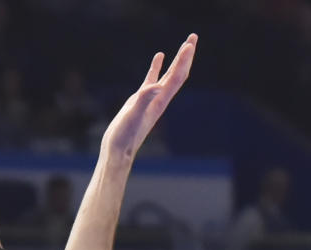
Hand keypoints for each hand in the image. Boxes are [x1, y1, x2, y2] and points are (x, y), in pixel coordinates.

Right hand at [99, 38, 197, 164]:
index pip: (176, 77)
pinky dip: (157, 66)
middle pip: (178, 74)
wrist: (117, 152)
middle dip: (186, 56)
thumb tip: (158, 86)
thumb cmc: (124, 136)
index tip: (189, 43)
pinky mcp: (140, 101)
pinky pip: (152, 79)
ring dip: (176, 60)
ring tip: (184, 45)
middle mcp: (159, 99)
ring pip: (168, 76)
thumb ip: (145, 99)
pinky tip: (159, 56)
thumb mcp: (133, 115)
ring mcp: (150, 99)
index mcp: (159, 101)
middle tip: (193, 37)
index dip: (184, 60)